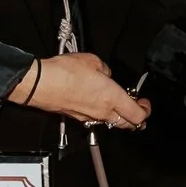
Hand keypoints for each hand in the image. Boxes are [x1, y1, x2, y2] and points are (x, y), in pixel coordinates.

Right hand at [10, 52, 150, 129]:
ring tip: (113, 103)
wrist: (40, 83)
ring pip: (109, 122)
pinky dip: (98, 112)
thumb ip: (105, 69)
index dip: (145, 111)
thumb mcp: (93, 61)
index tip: (144, 103)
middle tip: (134, 108)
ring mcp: (88, 116)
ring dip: (115, 115)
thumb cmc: (64, 73)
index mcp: (112, 97)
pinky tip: (92, 100)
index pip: (138, 115)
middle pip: (126, 125)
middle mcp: (102, 111)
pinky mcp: (75, 116)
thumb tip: (105, 74)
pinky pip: (93, 118)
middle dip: (134, 118)